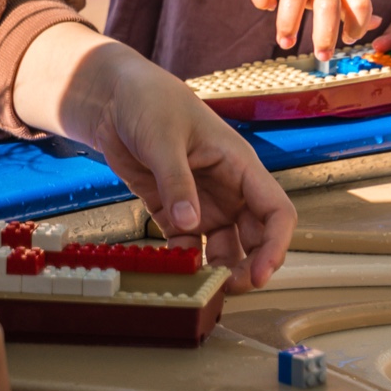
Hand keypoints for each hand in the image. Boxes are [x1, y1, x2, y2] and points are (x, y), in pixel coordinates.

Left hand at [15, 23, 297, 291]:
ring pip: (224, 245)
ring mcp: (203, 201)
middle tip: (225, 291)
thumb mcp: (164, 139)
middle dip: (248, 267)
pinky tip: (173, 269)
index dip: (275, 245)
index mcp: (240, 166)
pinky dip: (184, 259)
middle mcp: (229, 189)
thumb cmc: (151, 103)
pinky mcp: (174, 209)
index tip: (260, 274)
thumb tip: (190, 225)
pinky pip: (187, 242)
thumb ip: (177, 183)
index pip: (276, 211)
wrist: (115, 99)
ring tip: (200, 288)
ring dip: (217, 268)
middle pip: (255, 236)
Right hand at [252, 0, 373, 58]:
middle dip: (325, 32)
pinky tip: (266, 5)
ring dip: (289, 21)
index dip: (358, 22)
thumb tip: (376, 24)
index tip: (350, 39)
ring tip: (286, 42)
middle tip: (323, 55)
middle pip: (328, 5)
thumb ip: (356, 2)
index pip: (360, 3)